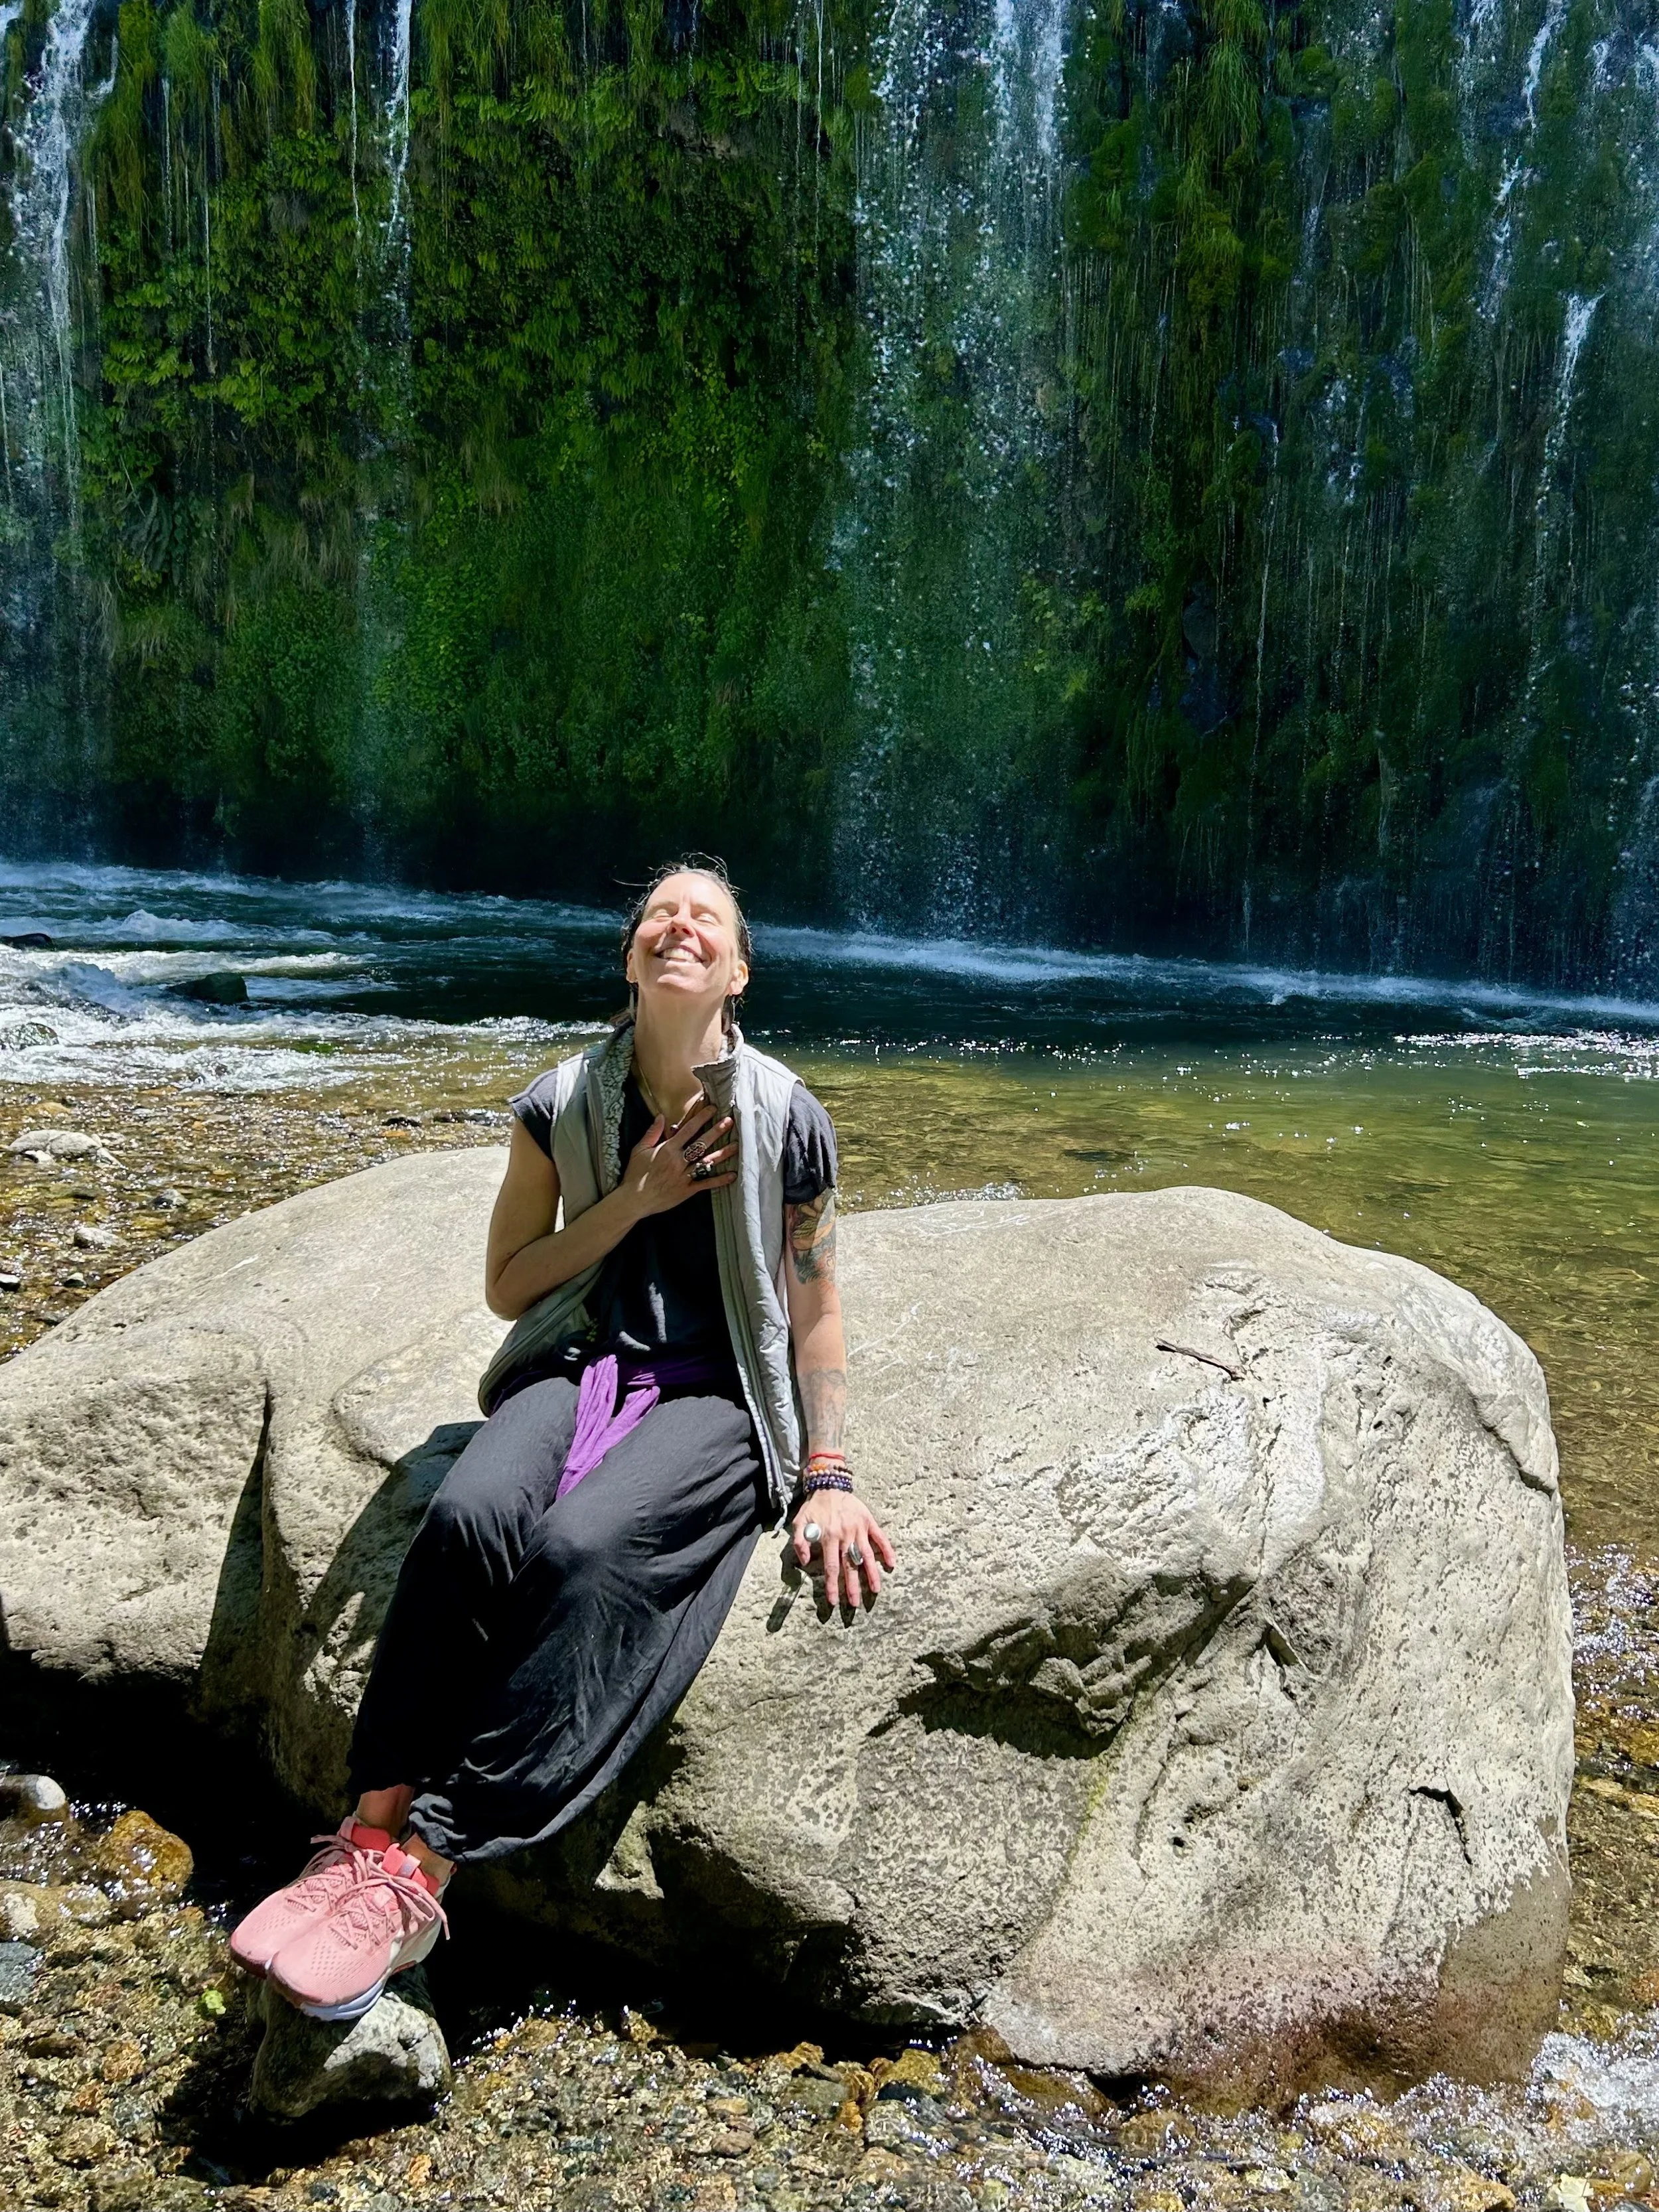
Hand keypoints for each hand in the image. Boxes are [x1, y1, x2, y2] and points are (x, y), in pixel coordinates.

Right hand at [622, 1101, 735, 1216]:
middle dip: (716, 1131)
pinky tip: (732, 1175)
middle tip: (730, 1122)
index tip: (712, 1108)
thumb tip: (661, 1116)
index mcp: (668, 1149)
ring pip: (707, 1162)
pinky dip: (719, 1180)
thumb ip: (652, 1132)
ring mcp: (684, 1176)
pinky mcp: (687, 1190)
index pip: (688, 1130)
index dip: (701, 1117)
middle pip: (701, 1143)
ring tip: (737, 1146)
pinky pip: (706, 1184)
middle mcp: (679, 1161)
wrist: (634, 1199)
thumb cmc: (635, 1174)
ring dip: (723, 1153)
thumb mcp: (639, 1150)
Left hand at [793, 1487, 894, 1609]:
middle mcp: (846, 1535)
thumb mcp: (800, 1523)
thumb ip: (800, 1543)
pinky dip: (887, 1550)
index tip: (833, 1601)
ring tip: (875, 1590)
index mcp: (829, 1537)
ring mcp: (859, 1529)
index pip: (831, 1567)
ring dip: (871, 1573)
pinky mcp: (868, 1521)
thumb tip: (806, 1562)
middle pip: (850, 1565)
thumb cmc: (814, 1506)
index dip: (832, 1585)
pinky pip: (880, 1537)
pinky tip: (892, 1563)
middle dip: (852, 1586)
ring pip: (867, 1555)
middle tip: (855, 1604)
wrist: (829, 1484)